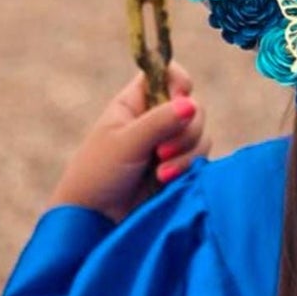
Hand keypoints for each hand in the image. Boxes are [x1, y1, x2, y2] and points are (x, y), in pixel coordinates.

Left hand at [50, 62, 209, 223]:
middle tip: (161, 151)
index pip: (165, 75)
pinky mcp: (180, 168)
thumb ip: (158, 122)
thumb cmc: (98, 175)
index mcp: (135, 103)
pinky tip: (168, 181)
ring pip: (200, 134)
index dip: (178, 80)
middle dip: (184, 129)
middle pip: (191, 107)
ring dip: (186, 153)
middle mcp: (155, 120)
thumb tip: (190, 103)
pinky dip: (189, 167)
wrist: (95, 221)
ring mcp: (169, 145)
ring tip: (161, 173)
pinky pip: (201, 158)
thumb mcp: (125, 143)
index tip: (180, 95)